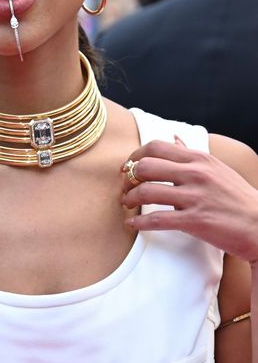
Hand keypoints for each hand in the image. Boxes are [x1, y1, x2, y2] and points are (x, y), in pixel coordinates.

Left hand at [120, 139, 257, 262]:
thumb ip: (191, 153)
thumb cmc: (237, 197)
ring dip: (129, 199)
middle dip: (128, 177)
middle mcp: (195, 174)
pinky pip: (157, 220)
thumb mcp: (216, 168)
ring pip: (147, 191)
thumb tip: (174, 137)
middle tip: (124, 186)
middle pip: (146, 166)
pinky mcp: (195, 221)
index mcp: (199, 159)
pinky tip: (132, 225)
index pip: (156, 147)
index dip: (135, 156)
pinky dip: (139, 223)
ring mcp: (195, 197)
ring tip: (126, 204)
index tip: (128, 167)